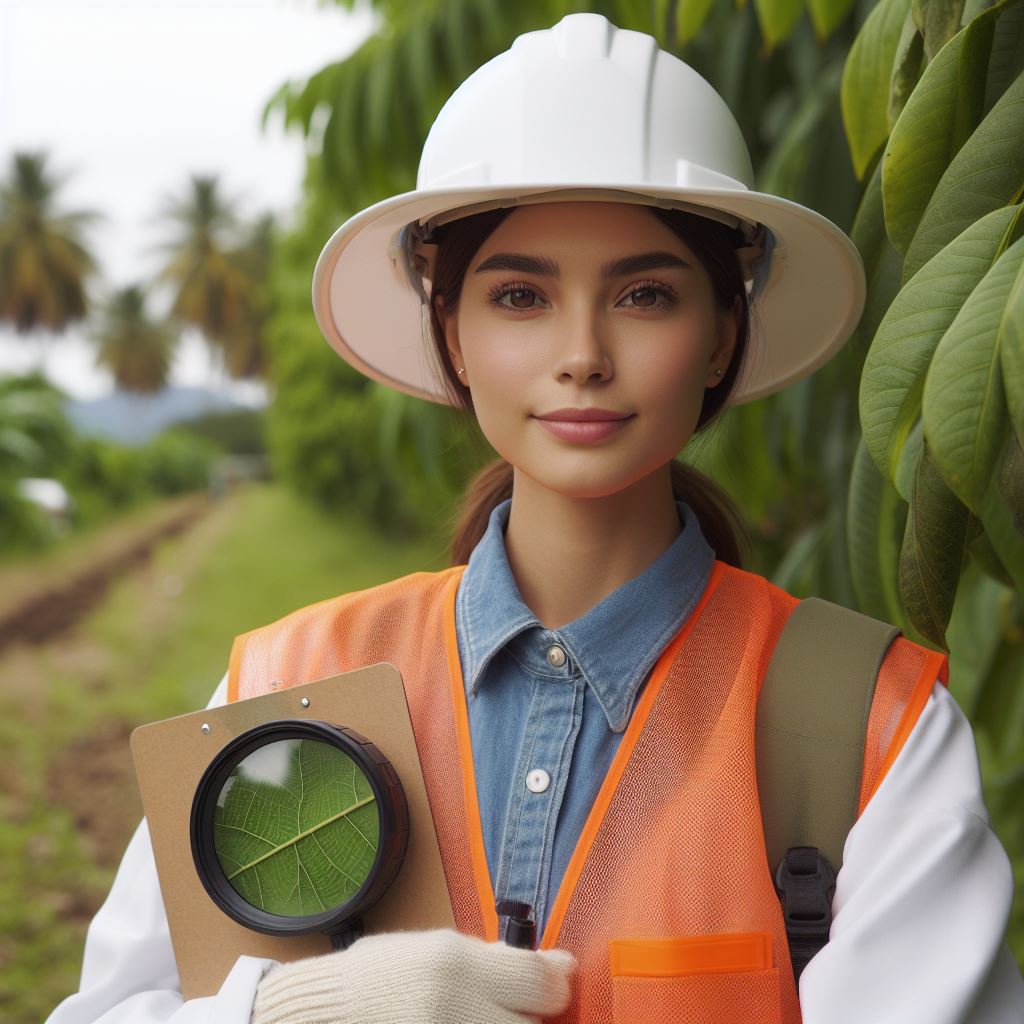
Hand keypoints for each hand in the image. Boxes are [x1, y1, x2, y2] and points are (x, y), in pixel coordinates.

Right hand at [250, 927, 576, 1023]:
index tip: (555, 984)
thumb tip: (559, 968)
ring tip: (481, 1016)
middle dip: (528, 1018)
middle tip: (513, 1009)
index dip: (557, 986)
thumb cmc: (383, 977)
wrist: (323, 1016)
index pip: (540, 985)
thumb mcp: (439, 950)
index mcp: (455, 966)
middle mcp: (452, 1009)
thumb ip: (500, 961)